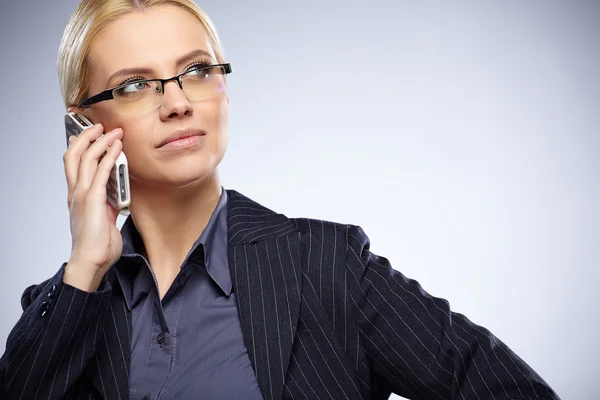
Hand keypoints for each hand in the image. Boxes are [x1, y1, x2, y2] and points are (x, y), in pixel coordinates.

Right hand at [62, 123, 124, 290]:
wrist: (91, 261)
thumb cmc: (98, 245)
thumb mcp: (105, 218)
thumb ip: (108, 203)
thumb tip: (117, 194)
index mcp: (76, 196)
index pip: (72, 163)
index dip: (79, 146)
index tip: (89, 133)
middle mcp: (76, 192)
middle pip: (73, 154)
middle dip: (86, 136)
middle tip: (100, 126)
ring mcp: (82, 195)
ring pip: (86, 158)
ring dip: (101, 142)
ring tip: (113, 132)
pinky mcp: (93, 200)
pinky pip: (101, 172)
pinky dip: (109, 156)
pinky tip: (117, 147)